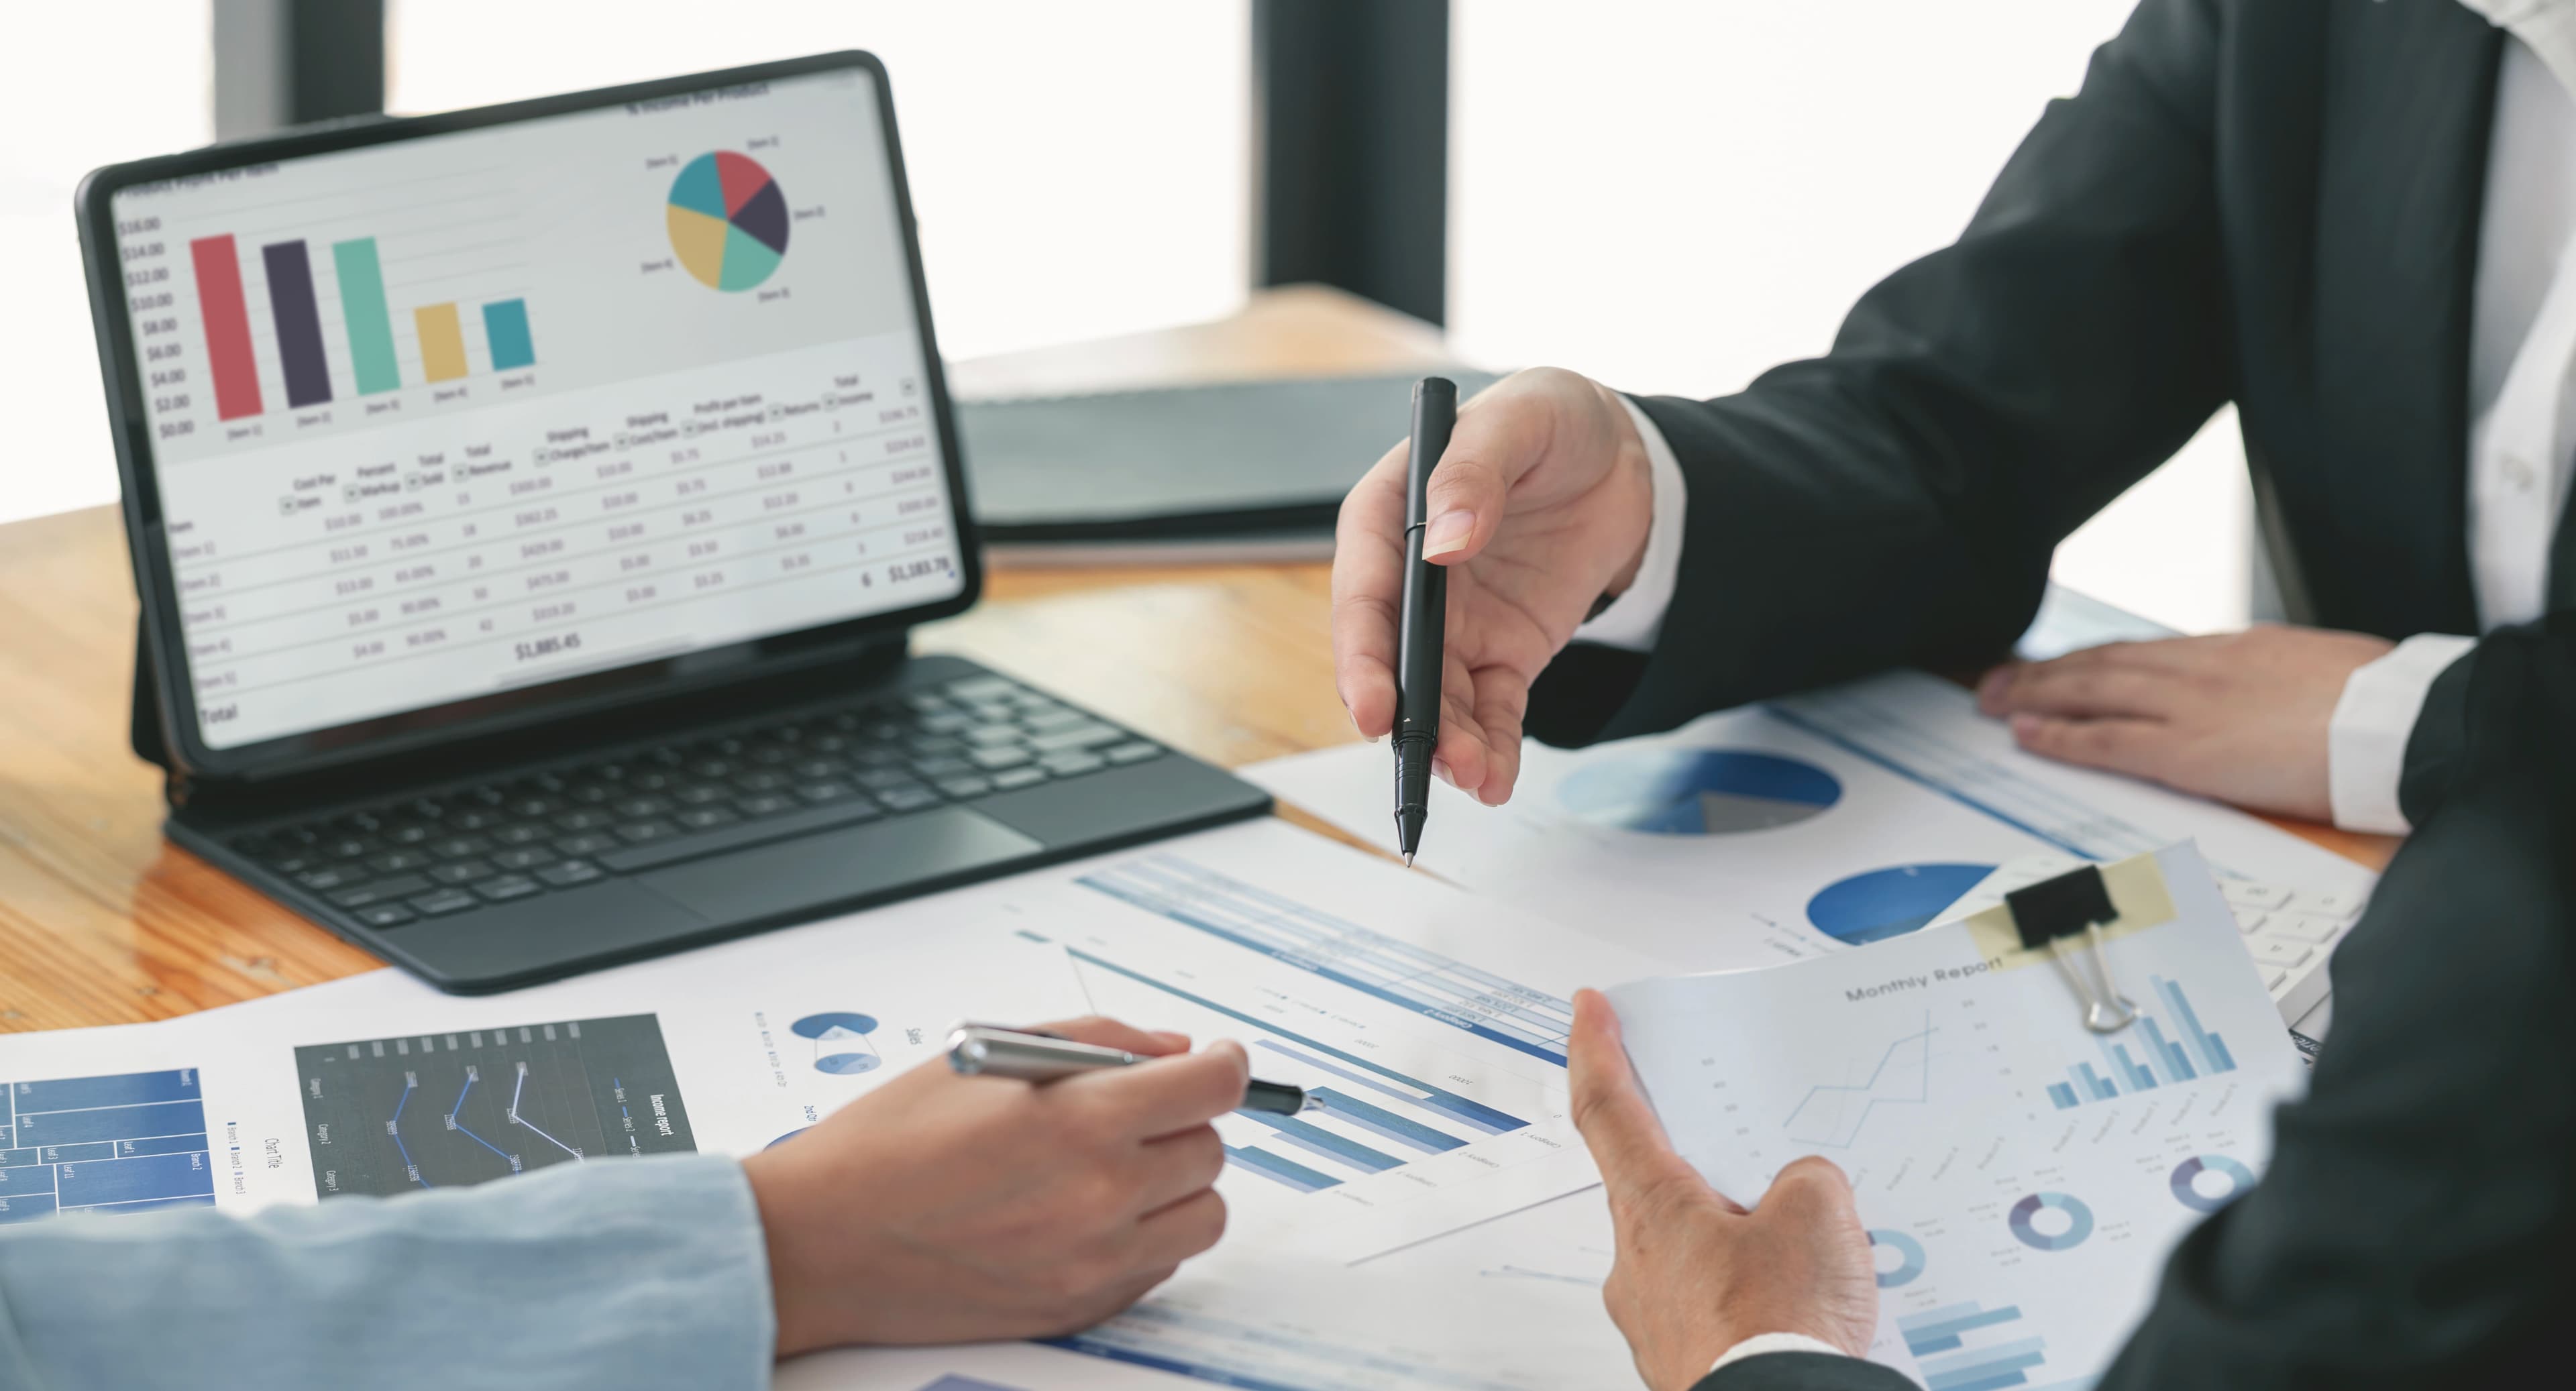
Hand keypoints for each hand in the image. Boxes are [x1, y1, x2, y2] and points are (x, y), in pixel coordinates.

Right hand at [742, 1017, 1244, 1356]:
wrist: (822, 1241)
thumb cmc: (889, 1143)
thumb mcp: (989, 1055)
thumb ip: (1098, 1042)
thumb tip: (1174, 1049)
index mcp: (1082, 1121)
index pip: (1212, 1086)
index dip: (1223, 1063)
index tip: (1217, 1060)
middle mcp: (1102, 1196)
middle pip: (1210, 1149)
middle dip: (1182, 1122)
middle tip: (1132, 1114)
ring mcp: (1095, 1262)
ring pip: (1202, 1216)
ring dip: (1175, 1185)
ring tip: (1113, 1167)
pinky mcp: (1082, 1308)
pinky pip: (1160, 1266)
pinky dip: (1142, 1237)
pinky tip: (1084, 1214)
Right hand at [1333, 367, 1654, 805]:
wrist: (1620, 455)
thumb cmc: (1551, 422)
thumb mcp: (1520, 420)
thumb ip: (1475, 471)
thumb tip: (1445, 538)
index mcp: (1390, 515)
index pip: (1364, 592)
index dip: (1362, 653)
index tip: (1375, 703)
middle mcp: (1411, 580)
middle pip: (1392, 659)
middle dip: (1404, 714)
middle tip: (1424, 756)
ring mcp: (1454, 623)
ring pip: (1438, 697)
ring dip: (1447, 742)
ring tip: (1474, 775)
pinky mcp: (1501, 652)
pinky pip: (1489, 710)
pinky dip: (1491, 748)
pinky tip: (1495, 780)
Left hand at [1568, 991, 1877, 1390]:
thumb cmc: (1778, 1330)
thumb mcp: (1817, 1212)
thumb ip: (1805, 1177)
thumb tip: (1801, 1190)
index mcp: (1653, 1207)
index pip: (1607, 1106)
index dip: (1596, 1049)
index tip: (1587, 1010)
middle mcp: (1637, 1262)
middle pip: (1657, 1182)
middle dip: (1708, 1165)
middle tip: (1757, 1157)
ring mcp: (1654, 1317)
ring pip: (1693, 1250)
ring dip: (1739, 1240)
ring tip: (1807, 1252)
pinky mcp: (1684, 1361)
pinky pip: (1716, 1306)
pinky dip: (1751, 1295)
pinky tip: (1798, 1304)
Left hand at [1976, 625, 2394, 820]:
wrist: (2400, 719)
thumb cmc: (2376, 701)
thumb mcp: (2312, 672)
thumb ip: (2269, 681)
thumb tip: (2258, 692)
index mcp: (2232, 650)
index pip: (2143, 652)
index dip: (2093, 659)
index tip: (2060, 664)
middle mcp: (2199, 669)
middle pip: (2102, 665)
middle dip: (2044, 672)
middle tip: (1996, 678)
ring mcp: (2189, 707)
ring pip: (2091, 693)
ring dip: (2035, 696)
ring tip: (1994, 699)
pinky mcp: (2188, 751)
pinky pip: (2106, 741)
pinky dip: (2060, 735)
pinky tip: (2027, 732)